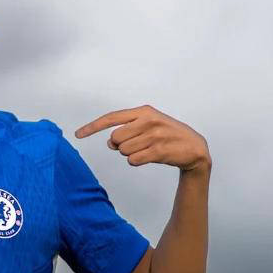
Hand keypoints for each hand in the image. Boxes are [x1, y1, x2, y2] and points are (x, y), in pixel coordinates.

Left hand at [73, 105, 210, 172]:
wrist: (195, 147)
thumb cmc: (165, 135)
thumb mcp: (147, 126)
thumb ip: (126, 130)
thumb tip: (110, 143)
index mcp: (143, 111)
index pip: (111, 118)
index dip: (92, 127)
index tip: (78, 134)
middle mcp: (148, 120)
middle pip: (115, 138)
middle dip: (121, 145)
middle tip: (137, 144)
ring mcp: (155, 135)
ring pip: (123, 151)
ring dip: (130, 154)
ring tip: (147, 149)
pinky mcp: (160, 151)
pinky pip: (133, 160)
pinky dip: (136, 161)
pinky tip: (150, 157)